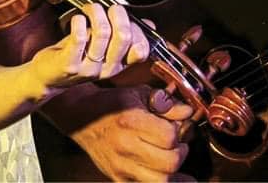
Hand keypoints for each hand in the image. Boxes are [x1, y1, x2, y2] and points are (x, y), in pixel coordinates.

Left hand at [29, 3, 149, 88]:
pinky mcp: (70, 64)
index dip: (137, 29)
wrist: (46, 76)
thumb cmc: (75, 55)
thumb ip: (123, 37)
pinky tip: (77, 19)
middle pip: (124, 37)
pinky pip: (80, 37)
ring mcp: (89, 68)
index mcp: (118, 65)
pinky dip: (79, 21)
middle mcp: (106, 69)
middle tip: (109, 8)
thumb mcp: (103, 48)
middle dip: (118, 14)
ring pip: (102, 32)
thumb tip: (148, 24)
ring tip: (90, 8)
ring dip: (96, 12)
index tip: (126, 18)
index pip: (141, 50)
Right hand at [70, 86, 193, 181]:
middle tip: (176, 143)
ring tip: (169, 156)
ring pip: (161, 181)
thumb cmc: (110, 104)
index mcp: (131, 122)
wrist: (80, 116)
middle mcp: (126, 147)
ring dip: (172, 170)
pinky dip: (161, 181)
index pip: (169, 137)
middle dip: (180, 152)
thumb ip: (166, 103)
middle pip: (169, 163)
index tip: (177, 126)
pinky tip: (166, 173)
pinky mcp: (118, 178)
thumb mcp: (138, 94)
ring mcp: (121, 166)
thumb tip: (187, 112)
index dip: (179, 131)